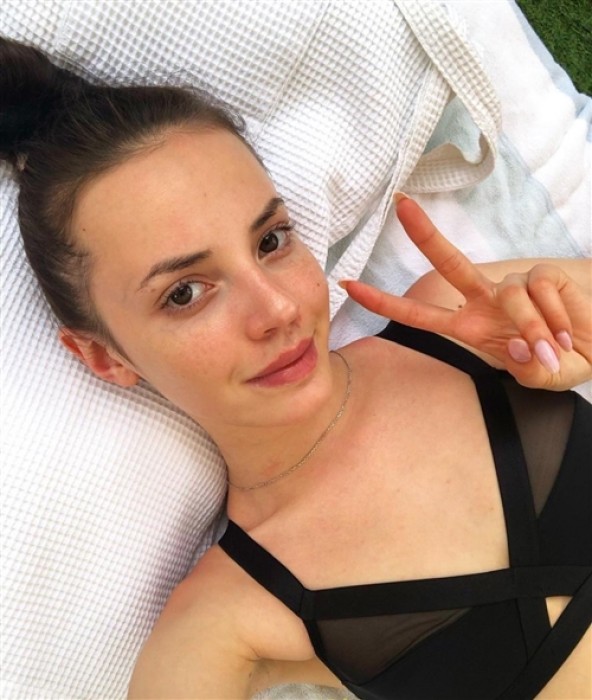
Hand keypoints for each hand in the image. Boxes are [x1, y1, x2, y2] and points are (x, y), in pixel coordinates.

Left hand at [341, 194, 591, 389]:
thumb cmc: (558, 361)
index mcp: (469, 327)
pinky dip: (555, 317)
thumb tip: (522, 345)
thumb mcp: (538, 377)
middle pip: (449, 263)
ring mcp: (513, 286)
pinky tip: (565, 331)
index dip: (385, 301)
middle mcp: (484, 301)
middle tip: (400, 203)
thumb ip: (528, 370)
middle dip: (425, 234)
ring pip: (511, 297)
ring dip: (536, 329)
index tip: (351, 286)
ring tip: (553, 350)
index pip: (420, 314)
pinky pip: (542, 290)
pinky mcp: (543, 275)